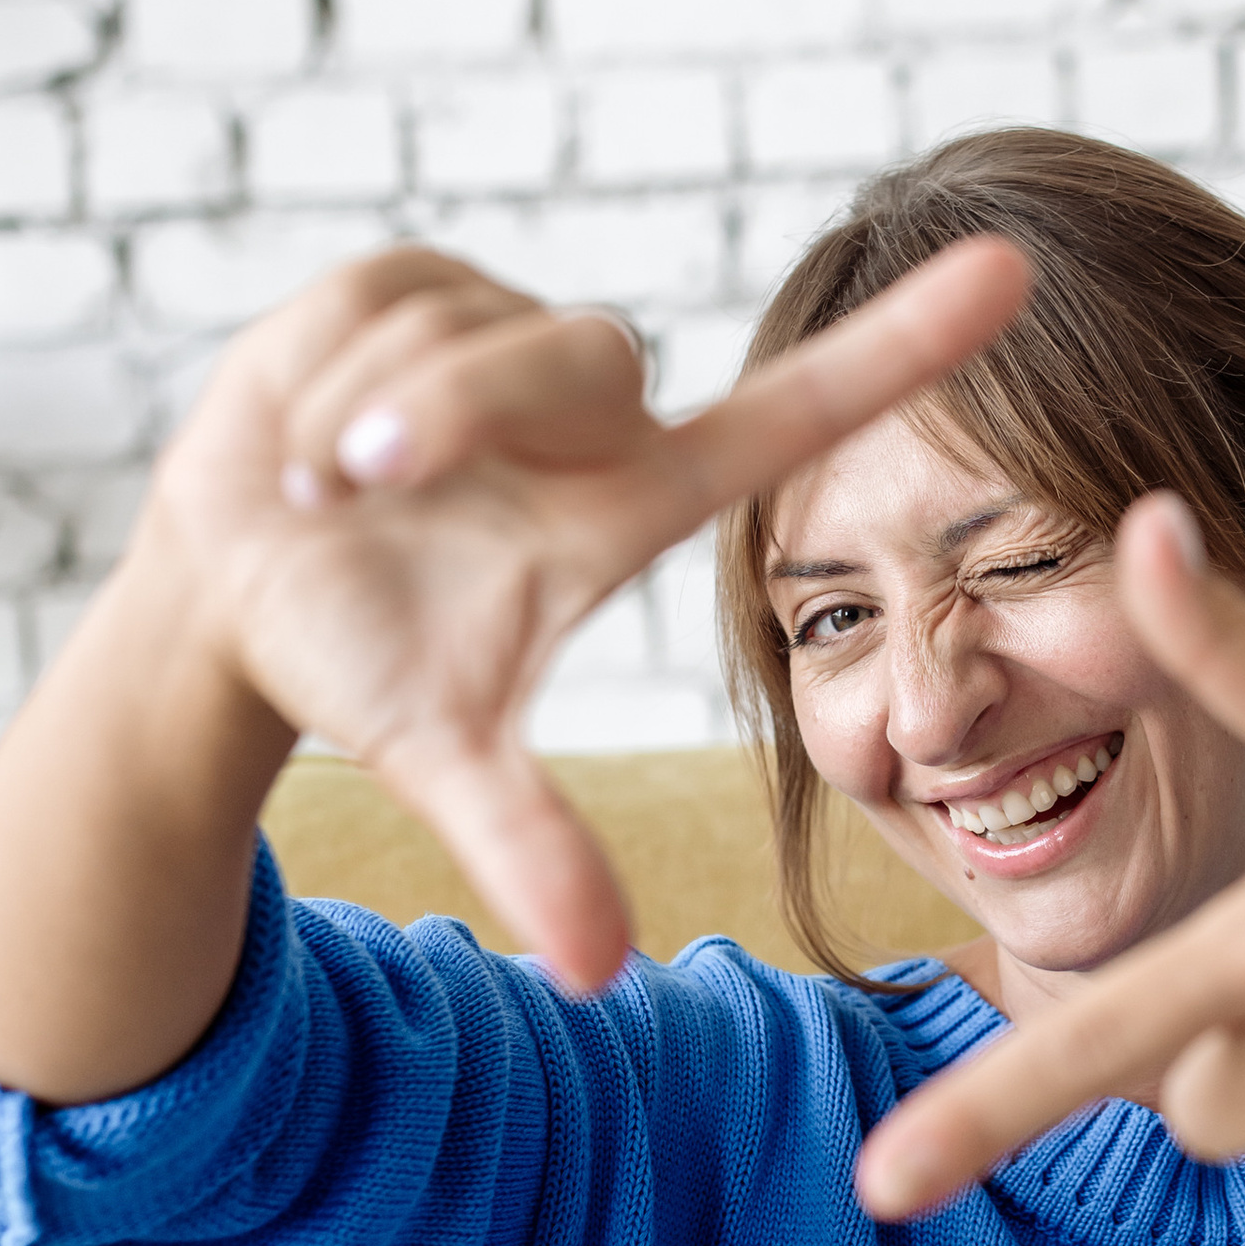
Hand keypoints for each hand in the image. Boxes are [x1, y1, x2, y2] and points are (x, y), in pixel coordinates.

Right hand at [158, 236, 1029, 989]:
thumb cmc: (367, 662)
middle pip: (576, 359)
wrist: (231, 589)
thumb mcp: (445, 756)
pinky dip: (316, 379)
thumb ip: (534, 846)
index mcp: (637, 498)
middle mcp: (599, 406)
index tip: (1013, 271)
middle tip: (350, 484)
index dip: (904, 345)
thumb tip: (599, 974)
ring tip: (324, 488)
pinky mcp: (417, 275)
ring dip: (360, 416)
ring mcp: (513, 328)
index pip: (797, 410)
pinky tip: (302, 432)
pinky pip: (378, 303)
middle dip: (447, 414)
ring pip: (459, 338)